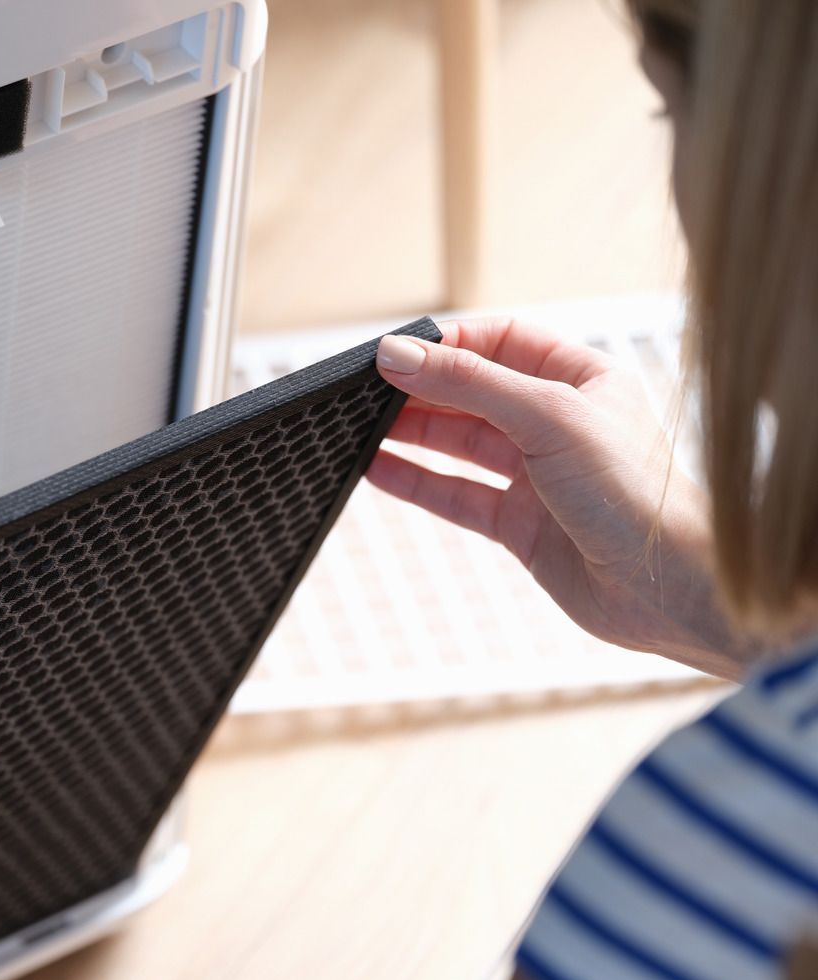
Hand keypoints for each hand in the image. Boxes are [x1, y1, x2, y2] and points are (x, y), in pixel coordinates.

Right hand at [366, 318, 760, 679]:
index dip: (451, 343)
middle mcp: (559, 424)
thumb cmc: (639, 494)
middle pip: (472, 393)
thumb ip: (469, 384)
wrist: (671, 590)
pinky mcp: (520, 525)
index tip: (399, 351)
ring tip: (356, 427)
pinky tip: (375, 470)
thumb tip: (398, 355)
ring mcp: (537, 476)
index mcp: (583, 380)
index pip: (503, 341)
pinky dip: (414, 482)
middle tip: (364, 390)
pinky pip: (455, 494)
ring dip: (409, 434)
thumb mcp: (549, 418)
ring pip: (458, 444)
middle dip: (420, 389)